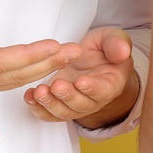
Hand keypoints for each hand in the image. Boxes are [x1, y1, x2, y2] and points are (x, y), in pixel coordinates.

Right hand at [0, 0, 81, 105]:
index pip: (2, 61)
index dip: (32, 55)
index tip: (55, 46)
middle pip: (17, 75)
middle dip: (49, 63)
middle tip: (77, 51)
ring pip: (15, 81)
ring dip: (44, 69)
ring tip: (68, 56)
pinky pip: (8, 83)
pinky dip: (30, 74)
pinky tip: (44, 66)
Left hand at [24, 25, 138, 126]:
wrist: (96, 60)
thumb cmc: (105, 50)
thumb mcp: (113, 39)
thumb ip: (117, 44)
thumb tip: (122, 51)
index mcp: (111, 83)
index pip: (103, 90)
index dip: (92, 88)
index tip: (81, 81)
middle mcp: (94, 99)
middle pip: (81, 105)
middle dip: (67, 96)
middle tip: (56, 85)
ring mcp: (76, 104)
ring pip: (64, 112)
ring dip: (51, 104)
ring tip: (39, 92)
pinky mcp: (61, 104)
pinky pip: (50, 113)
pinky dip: (38, 108)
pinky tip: (30, 97)